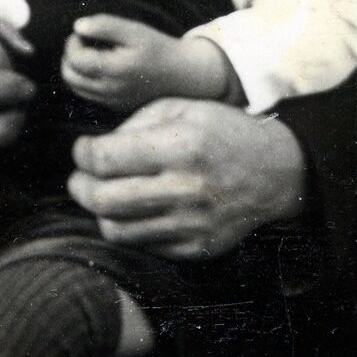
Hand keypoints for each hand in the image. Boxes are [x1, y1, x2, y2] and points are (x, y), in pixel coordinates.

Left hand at [62, 15, 238, 108]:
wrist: (183, 74)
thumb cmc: (158, 48)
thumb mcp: (134, 30)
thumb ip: (104, 26)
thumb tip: (77, 27)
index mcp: (114, 71)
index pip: (74, 59)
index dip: (73, 42)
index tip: (86, 33)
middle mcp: (110, 91)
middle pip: (69, 75)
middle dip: (70, 56)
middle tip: (86, 43)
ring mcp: (112, 101)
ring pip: (76, 87)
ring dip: (76, 68)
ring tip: (94, 54)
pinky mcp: (116, 106)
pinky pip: (88, 95)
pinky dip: (86, 80)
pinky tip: (102, 67)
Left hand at [69, 97, 305, 259]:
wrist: (276, 170)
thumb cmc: (220, 131)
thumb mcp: (177, 108)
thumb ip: (130, 127)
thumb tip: (92, 153)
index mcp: (179, 148)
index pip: (102, 160)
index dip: (81, 153)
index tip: (84, 148)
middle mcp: (186, 190)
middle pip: (102, 200)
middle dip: (80, 186)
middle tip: (82, 177)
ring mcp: (193, 225)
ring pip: (117, 231)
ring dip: (101, 212)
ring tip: (105, 194)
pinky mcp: (199, 248)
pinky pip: (143, 246)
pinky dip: (130, 228)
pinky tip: (136, 210)